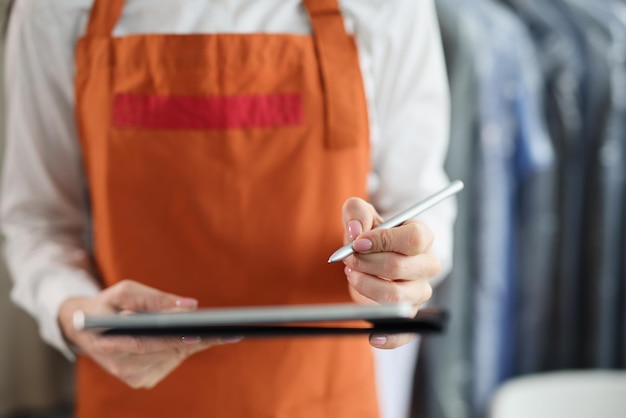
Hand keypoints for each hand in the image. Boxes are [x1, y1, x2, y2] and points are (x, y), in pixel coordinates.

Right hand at [58, 280, 240, 388]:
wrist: (85, 329)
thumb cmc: (107, 305)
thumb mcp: (125, 291)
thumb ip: (154, 298)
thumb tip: (191, 305)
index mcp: (109, 344)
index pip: (147, 344)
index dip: (174, 340)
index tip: (200, 334)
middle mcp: (121, 367)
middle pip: (167, 352)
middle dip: (198, 339)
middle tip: (229, 330)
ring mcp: (132, 378)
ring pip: (174, 357)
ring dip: (193, 341)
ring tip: (215, 329)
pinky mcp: (143, 381)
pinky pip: (172, 361)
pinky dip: (182, 347)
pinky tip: (188, 336)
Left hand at [340, 198, 440, 348]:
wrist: (372, 257)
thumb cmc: (370, 235)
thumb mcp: (361, 216)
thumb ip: (356, 212)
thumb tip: (356, 230)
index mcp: (422, 237)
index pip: (413, 239)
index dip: (382, 240)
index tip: (357, 243)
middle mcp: (427, 265)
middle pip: (399, 267)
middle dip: (366, 263)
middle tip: (348, 259)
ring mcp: (420, 292)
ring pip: (395, 296)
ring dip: (365, 286)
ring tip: (352, 275)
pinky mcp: (409, 315)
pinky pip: (405, 333)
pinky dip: (389, 337)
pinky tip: (372, 337)